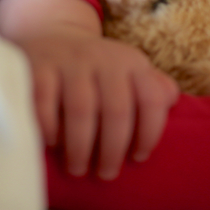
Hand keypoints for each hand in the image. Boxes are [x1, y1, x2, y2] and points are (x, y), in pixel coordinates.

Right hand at [0, 0, 179, 179]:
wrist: (51, 35)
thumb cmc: (97, 67)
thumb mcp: (129, 70)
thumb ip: (153, 86)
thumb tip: (172, 100)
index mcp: (132, 62)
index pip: (151, 99)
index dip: (149, 133)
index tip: (139, 158)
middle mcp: (104, 58)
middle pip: (116, 111)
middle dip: (113, 149)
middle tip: (106, 174)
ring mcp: (69, 61)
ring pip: (81, 111)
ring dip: (81, 147)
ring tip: (79, 169)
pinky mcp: (37, 67)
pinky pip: (44, 104)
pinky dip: (49, 129)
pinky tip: (53, 145)